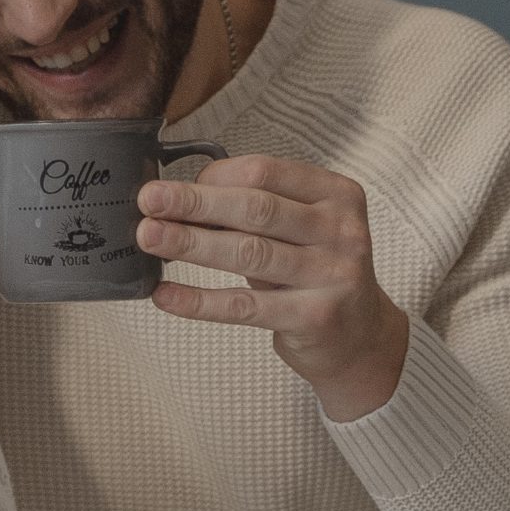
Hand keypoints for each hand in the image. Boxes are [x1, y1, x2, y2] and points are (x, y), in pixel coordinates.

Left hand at [136, 156, 411, 420]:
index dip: (213, 177)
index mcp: (337, 194)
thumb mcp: (299, 231)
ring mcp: (332, 275)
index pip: (265, 172)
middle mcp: (341, 230)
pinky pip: (246, 306)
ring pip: (249, 252)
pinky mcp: (316, 318)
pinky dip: (200, 301)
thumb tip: (179, 198)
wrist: (360, 339)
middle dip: (195, 203)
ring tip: (148, 238)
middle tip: (148, 201)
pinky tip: (166, 295)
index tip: (173, 188)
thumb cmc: (315, 272)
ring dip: (191, 243)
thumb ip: (255, 210)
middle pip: (255, 208)